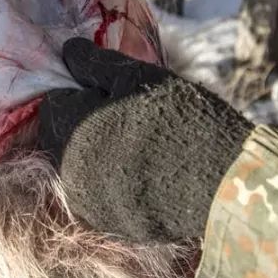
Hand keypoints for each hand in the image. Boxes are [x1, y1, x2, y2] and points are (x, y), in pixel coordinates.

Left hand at [39, 38, 252, 242]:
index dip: (79, 92)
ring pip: (81, 169)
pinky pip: (102, 197)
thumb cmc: (181, 118)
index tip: (111, 92)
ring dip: (99, 155)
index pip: (53, 105)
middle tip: (130, 116)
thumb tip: (66, 51)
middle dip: (86, 124)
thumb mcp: (137, 77)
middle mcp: (70, 174)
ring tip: (144, 146)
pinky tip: (150, 173)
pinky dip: (117, 183)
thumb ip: (94, 64)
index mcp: (70, 132)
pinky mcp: (114, 227)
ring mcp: (91, 206)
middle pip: (63, 139)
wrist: (225, 183)